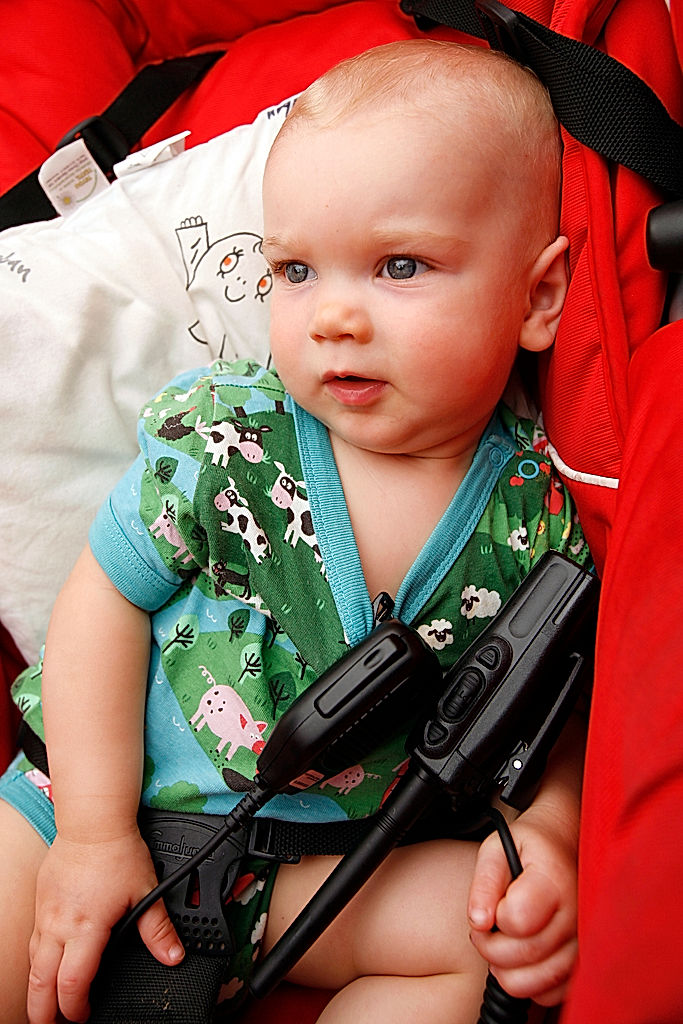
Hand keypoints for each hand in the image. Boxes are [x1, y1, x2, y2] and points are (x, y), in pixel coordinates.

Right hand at [27, 829, 183, 1023]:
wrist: (93, 822)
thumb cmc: (118, 852)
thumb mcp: (145, 891)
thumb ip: (158, 930)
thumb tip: (173, 955)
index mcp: (87, 927)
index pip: (72, 985)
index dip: (76, 1010)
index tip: (85, 1015)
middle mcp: (60, 925)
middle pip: (40, 984)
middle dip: (44, 1013)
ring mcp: (46, 915)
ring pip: (32, 965)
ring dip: (37, 990)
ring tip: (47, 1006)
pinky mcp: (40, 904)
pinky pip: (32, 942)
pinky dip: (37, 963)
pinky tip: (47, 967)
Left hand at [467, 810, 577, 1005]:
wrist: (567, 846)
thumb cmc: (529, 847)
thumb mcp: (496, 848)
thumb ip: (484, 883)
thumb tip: (479, 922)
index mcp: (555, 880)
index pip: (517, 919)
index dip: (495, 916)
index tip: (493, 903)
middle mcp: (577, 916)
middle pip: (525, 955)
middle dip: (491, 947)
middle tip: (486, 926)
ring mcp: (585, 943)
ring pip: (538, 983)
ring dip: (507, 970)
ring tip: (502, 941)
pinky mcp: (584, 963)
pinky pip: (552, 994)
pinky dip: (529, 983)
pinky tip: (522, 957)